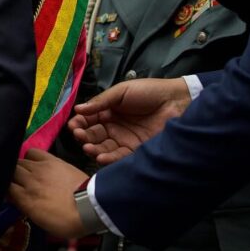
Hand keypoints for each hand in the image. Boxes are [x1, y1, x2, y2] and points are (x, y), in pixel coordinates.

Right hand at [7, 149, 87, 238]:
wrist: (90, 206)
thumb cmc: (66, 221)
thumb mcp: (42, 222)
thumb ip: (25, 207)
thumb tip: (13, 198)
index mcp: (25, 199)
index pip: (4, 187)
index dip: (3, 189)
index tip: (7, 192)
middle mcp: (28, 181)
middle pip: (9, 172)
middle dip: (8, 177)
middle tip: (13, 182)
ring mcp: (39, 169)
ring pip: (18, 161)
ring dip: (18, 167)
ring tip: (23, 172)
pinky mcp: (50, 160)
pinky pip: (32, 152)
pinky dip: (29, 157)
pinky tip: (34, 163)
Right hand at [69, 77, 190, 164]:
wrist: (176, 102)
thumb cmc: (148, 92)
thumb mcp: (121, 92)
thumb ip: (100, 101)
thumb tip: (77, 110)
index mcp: (109, 111)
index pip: (89, 120)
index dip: (80, 123)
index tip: (73, 125)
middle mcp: (114, 127)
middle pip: (94, 135)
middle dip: (84, 136)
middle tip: (78, 135)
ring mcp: (124, 139)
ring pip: (104, 148)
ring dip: (93, 149)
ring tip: (87, 147)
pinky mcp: (136, 151)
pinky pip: (119, 157)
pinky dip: (108, 158)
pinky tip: (99, 156)